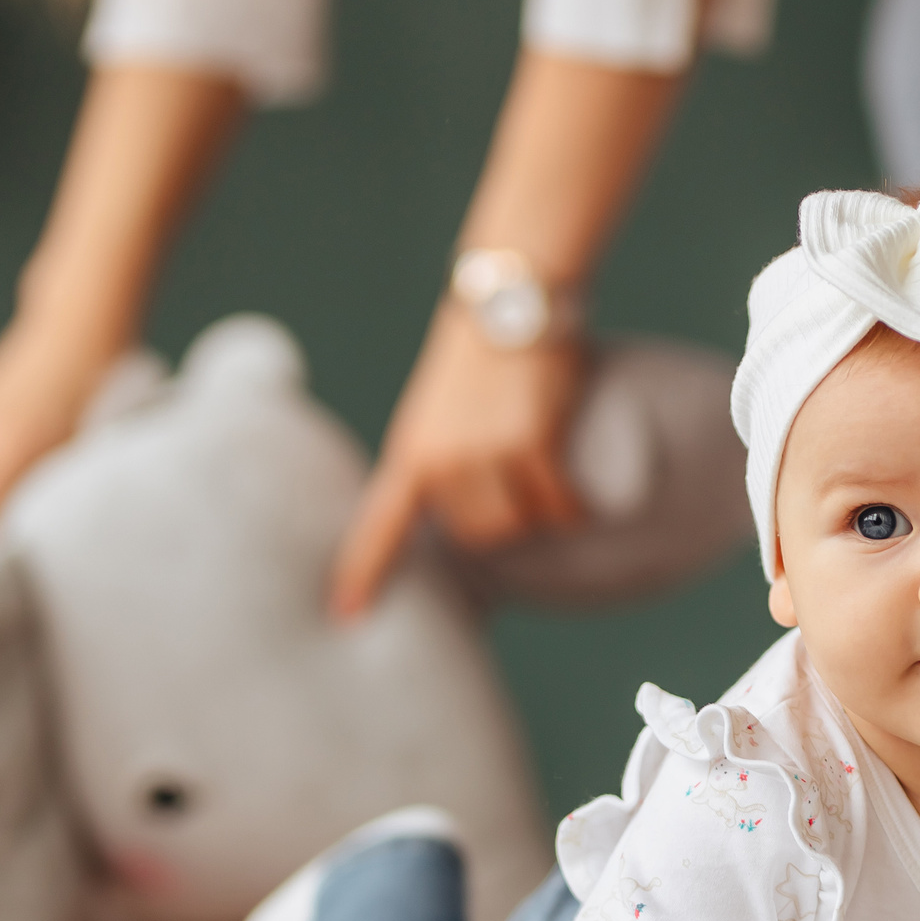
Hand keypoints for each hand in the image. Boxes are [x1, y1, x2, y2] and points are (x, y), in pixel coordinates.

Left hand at [327, 303, 586, 615]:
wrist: (507, 303)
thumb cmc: (482, 356)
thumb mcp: (441, 412)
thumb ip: (444, 462)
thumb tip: (477, 521)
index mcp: (411, 452)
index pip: (380, 525)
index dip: (364, 572)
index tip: (345, 616)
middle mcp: (442, 460)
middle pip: (480, 536)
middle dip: (510, 523)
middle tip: (526, 484)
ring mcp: (484, 453)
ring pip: (522, 524)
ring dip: (545, 511)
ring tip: (550, 471)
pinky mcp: (531, 443)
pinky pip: (560, 504)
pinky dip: (574, 503)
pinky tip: (574, 481)